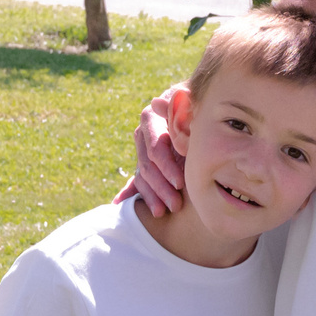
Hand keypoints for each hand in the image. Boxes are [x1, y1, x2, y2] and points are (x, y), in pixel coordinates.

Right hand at [122, 84, 192, 214]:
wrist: (195, 103)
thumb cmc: (197, 103)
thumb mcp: (192, 102)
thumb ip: (179, 107)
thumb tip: (156, 103)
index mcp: (150, 118)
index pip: (155, 148)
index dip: (166, 166)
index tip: (180, 182)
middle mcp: (142, 134)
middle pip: (147, 165)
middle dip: (161, 188)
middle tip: (176, 205)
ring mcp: (142, 149)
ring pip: (142, 176)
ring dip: (151, 196)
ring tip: (161, 212)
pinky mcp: (146, 161)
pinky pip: (137, 179)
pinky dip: (129, 192)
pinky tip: (119, 202)